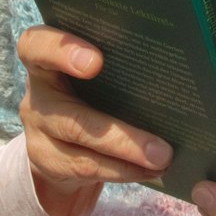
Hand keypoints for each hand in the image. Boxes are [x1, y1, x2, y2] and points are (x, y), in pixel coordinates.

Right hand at [17, 26, 172, 215]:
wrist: (61, 135)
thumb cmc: (91, 89)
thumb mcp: (97, 72)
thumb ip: (119, 64)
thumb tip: (178, 70)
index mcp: (46, 59)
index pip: (36, 45)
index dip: (62, 50)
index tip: (96, 63)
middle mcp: (38, 94)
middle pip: (69, 115)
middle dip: (118, 134)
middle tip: (160, 147)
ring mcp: (38, 131)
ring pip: (82, 148)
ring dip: (127, 156)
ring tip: (162, 159)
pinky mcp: (46, 160)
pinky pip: (86, 167)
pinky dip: (123, 170)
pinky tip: (150, 170)